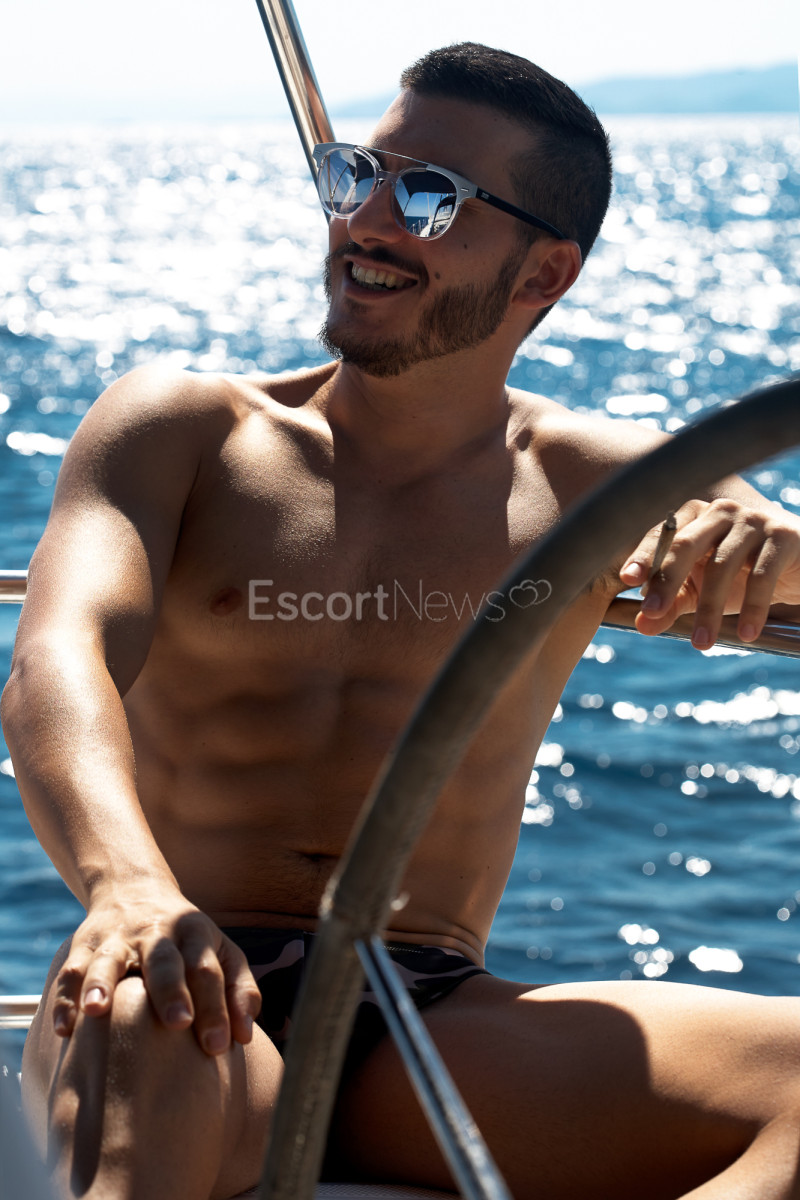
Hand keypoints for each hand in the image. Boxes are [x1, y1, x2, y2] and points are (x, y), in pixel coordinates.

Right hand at [52, 884, 261, 1055]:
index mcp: (194, 933)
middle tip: (178, 1023)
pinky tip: (64, 1028)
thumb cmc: (187, 940)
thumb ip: (239, 991)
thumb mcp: (222, 952)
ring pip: (109, 959)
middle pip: (164, 960)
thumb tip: (245, 1037)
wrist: (135, 890)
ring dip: (102, 983)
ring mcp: (117, 937)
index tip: (219, 1045)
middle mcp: (156, 932)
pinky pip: (71, 971)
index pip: (206, 970)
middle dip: (171, 991)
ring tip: (98, 1010)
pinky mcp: (84, 945)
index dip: (215, 1006)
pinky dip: (65, 997)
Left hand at [619, 498, 799, 648]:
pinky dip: (752, 607)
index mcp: (694, 517)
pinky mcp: (784, 536)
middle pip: (686, 544)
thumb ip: (671, 605)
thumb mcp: (702, 592)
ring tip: (701, 644)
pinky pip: (762, 575)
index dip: (643, 556)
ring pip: (722, 564)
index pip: (663, 536)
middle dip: (666, 579)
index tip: (625, 579)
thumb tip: (642, 626)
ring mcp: (753, 520)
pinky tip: (746, 634)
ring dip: (709, 609)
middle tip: (651, 612)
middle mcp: (720, 512)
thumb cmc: (742, 576)